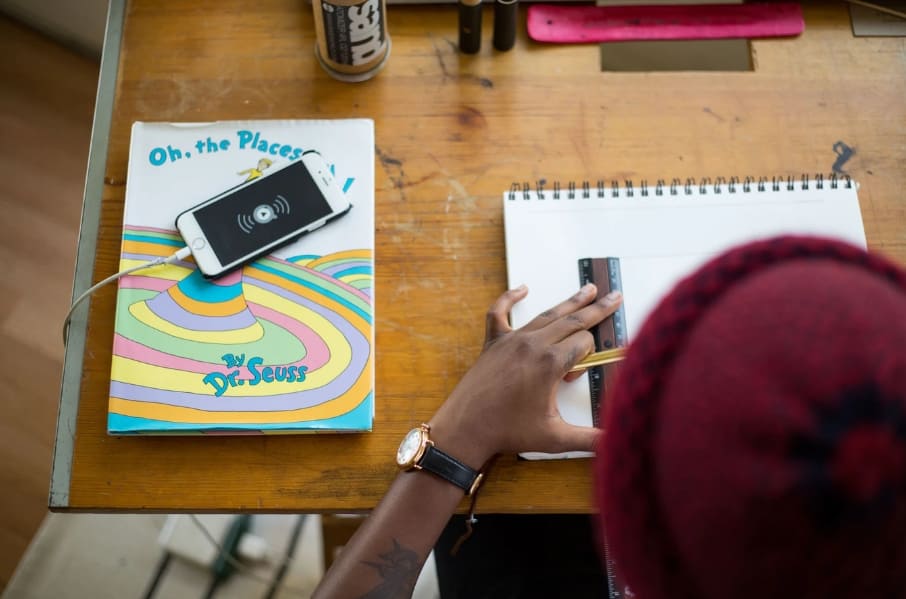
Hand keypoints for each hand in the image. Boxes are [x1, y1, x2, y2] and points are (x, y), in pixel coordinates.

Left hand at [429, 284, 622, 467]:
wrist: (466, 428)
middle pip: (572, 320)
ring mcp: (512, 340)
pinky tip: (522, 288)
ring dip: (569, 301)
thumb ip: (590, 439)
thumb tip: (616, 443)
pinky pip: (499, 312)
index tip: (578, 375)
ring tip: (587, 289)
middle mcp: (533, 345)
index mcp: (550, 363)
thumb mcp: (555, 438)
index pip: (584, 345)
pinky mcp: (493, 342)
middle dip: (597, 308)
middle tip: (615, 296)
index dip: (589, 357)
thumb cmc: (508, 432)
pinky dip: (510, 298)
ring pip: (546, 315)